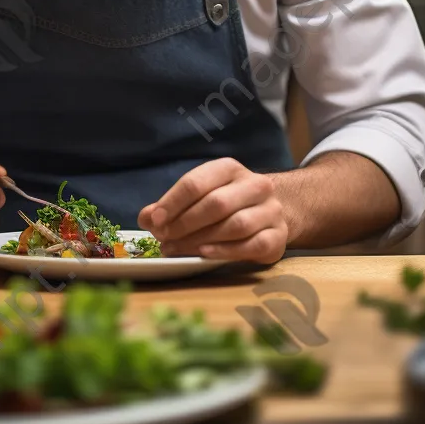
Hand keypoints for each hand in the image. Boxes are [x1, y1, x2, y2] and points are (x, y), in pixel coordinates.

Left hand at [137, 158, 287, 263]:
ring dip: (202, 240)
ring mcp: (270, 210)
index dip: (172, 202)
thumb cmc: (228, 202)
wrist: (273, 211)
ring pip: (235, 225)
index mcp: (229, 169)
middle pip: (217, 204)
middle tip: (164, 240)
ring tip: (178, 250)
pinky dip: (226, 251)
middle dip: (185, 224)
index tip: (154, 221)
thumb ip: (172, 206)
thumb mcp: (200, 196)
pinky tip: (204, 254)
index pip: (197, 182)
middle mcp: (255, 185)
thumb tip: (145, 218)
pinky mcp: (279, 236)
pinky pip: (252, 245)